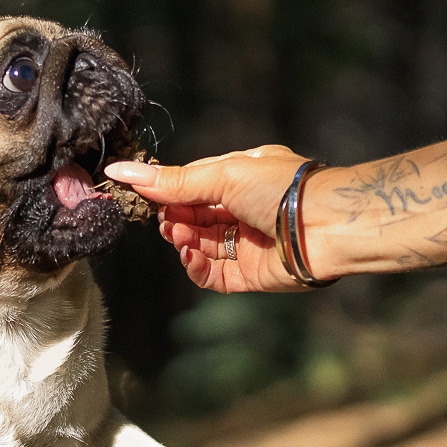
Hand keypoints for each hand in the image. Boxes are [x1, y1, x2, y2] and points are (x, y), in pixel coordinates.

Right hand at [105, 146, 318, 292]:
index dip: (168, 193)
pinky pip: (212, 275)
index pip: (193, 186)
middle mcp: (242, 210)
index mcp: (240, 178)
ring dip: (184, 242)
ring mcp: (245, 244)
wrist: (326, 226)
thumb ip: (174, 181)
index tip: (146, 197)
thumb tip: (121, 171)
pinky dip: (196, 267)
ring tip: (181, 236)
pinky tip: (190, 255)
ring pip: (199, 247)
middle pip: (193, 218)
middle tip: (167, 221)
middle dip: (175, 219)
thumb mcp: (223, 175)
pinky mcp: (249, 274)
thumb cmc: (281, 189)